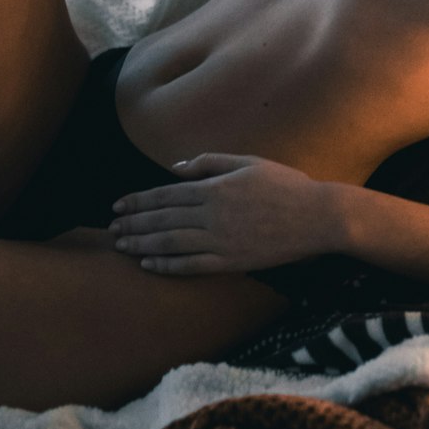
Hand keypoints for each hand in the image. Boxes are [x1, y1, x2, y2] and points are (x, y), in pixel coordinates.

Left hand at [109, 152, 345, 274]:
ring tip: (122, 246)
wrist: (317, 217)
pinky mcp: (231, 261)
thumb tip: (176, 167)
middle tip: (111, 229)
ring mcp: (221, 240)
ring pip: (170, 243)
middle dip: (133, 224)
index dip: (138, 201)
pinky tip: (149, 266)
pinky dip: (167, 266)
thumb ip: (210, 162)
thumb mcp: (248, 162)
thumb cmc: (285, 185)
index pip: (165, 195)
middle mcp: (212, 214)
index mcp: (214, 188)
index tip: (118, 206)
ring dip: (142, 245)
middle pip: (161, 220)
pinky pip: (192, 266)